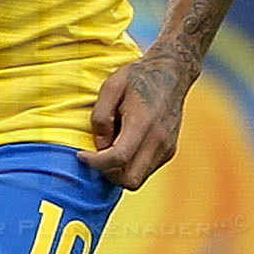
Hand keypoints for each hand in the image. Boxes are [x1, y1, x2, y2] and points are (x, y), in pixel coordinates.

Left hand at [80, 49, 194, 190]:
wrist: (171, 74)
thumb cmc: (137, 78)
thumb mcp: (111, 87)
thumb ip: (101, 117)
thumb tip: (100, 145)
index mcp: (143, 123)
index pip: (118, 158)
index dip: (95, 163)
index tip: (81, 155)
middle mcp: (159, 140)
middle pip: (130, 179)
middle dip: (108, 174)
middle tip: (96, 157)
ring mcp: (167, 148)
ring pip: (138, 179)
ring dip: (119, 171)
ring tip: (111, 147)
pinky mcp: (169, 151)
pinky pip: (146, 170)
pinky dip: (130, 165)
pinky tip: (124, 145)